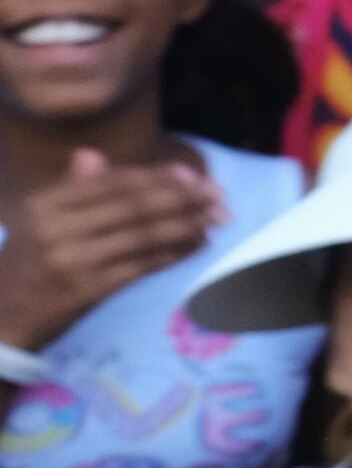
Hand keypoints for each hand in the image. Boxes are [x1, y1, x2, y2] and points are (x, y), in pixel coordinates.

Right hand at [0, 147, 217, 354]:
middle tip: (215, 194)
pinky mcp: (91, 289)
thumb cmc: (29, 259)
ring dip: (186, 224)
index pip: (111, 183)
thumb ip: (71, 188)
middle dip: (180, 197)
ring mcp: (75, 260)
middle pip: (132, 206)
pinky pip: (143, 265)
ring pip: (143, 235)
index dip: (156, 177)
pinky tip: (197, 243)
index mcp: (44, 204)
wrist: (4, 312)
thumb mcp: (38, 218)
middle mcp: (56, 228)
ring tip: (215, 216)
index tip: (191, 174)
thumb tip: (93, 155)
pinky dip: (174, 252)